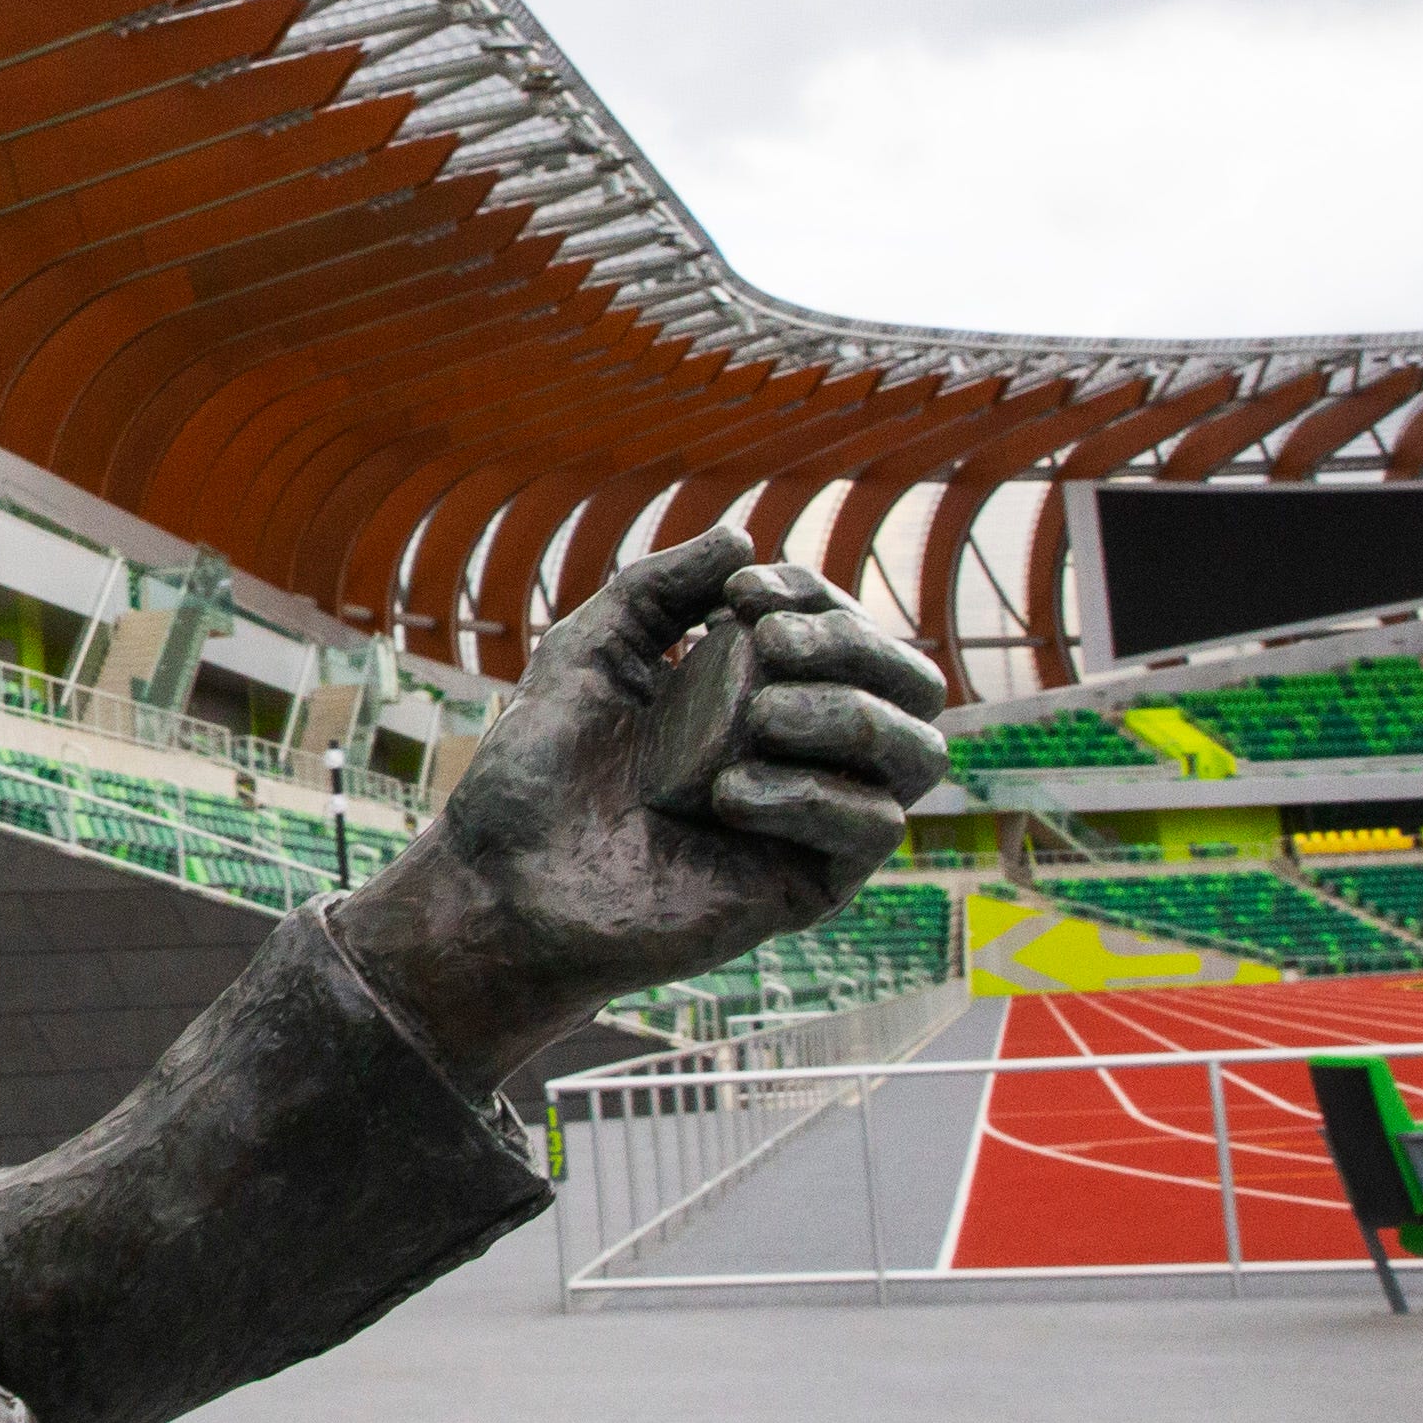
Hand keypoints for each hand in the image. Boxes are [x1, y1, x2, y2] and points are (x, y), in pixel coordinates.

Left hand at [331, 528, 950, 1094]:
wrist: (504, 879)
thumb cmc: (542, 767)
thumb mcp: (592, 647)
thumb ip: (660, 585)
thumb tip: (742, 536)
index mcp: (766, 688)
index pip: (847, 628)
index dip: (813, 594)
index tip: (741, 590)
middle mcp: (806, 749)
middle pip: (913, 684)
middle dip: (853, 643)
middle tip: (769, 642)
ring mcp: (815, 818)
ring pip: (919, 752)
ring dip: (847, 713)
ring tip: (758, 713)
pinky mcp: (811, 886)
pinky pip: (874, 828)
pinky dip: (811, 795)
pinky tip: (730, 794)